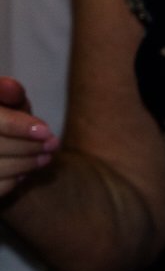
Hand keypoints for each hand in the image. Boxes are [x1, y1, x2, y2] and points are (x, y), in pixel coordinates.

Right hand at [0, 77, 60, 202]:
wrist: (1, 137)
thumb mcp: (1, 99)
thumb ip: (6, 91)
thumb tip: (12, 88)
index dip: (18, 126)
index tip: (47, 132)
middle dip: (27, 147)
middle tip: (53, 145)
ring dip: (23, 165)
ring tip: (45, 158)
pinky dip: (8, 182)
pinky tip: (22, 173)